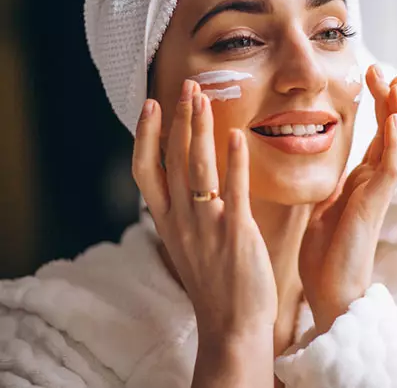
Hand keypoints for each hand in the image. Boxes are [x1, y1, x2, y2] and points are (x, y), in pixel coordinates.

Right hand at [132, 80, 276, 385]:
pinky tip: (238, 136)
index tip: (151, 105)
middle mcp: (181, 221)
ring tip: (203, 97)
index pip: (145, 170)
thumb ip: (185, 211)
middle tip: (187, 85)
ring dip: (199, 129)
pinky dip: (234, 162)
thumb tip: (188, 179)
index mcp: (167, 222)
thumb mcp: (188, 244)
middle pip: (173, 159)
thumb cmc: (215, 282)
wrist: (231, 324)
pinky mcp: (235, 234)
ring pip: (197, 168)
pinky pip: (233, 191)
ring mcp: (207, 226)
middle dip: (178, 119)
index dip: (146, 135)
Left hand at [299, 65, 396, 332]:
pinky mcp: (375, 204)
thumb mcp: (321, 206)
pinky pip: (390, 168)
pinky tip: (393, 119)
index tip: (372, 77)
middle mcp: (374, 183)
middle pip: (392, 133)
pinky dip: (393, 142)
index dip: (379, 106)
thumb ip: (328, 183)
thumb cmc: (324, 254)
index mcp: (362, 182)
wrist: (329, 291)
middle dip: (390, 101)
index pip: (377, 136)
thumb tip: (319, 163)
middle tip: (385, 70)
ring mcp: (378, 193)